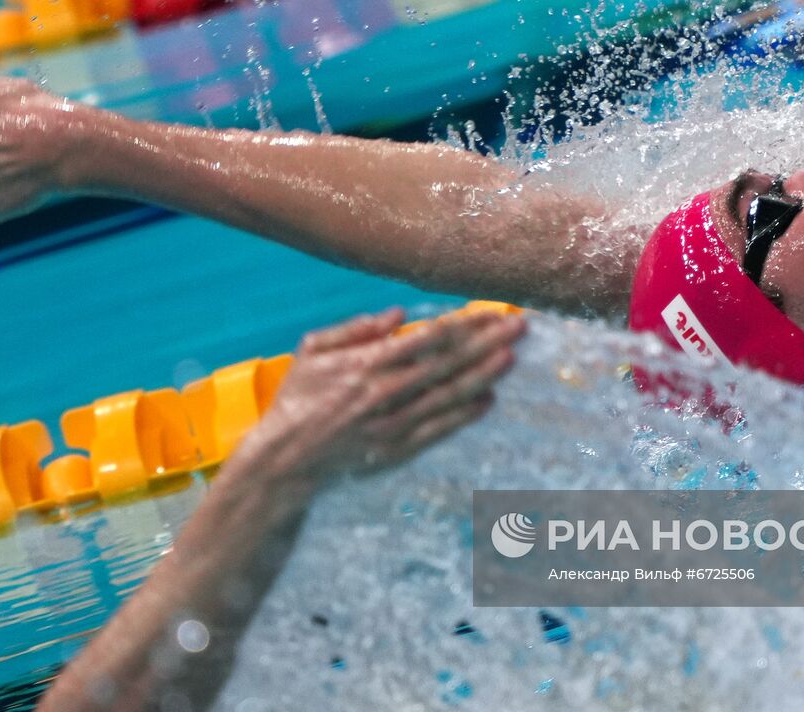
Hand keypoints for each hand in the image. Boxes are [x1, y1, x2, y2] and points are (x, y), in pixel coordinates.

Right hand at [234, 307, 525, 480]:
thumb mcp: (312, 352)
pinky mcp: (397, 451)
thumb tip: (398, 314)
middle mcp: (383, 393)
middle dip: (485, 343)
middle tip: (518, 326)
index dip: (462, 324)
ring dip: (483, 375)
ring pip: (448, 396)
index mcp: (364, 364)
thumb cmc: (298, 399)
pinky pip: (439, 430)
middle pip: (446, 364)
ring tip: (511, 357)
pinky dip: (464, 415)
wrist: (286, 459)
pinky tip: (488, 400)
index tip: (488, 311)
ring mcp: (393, 425)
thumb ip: (354, 329)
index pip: (426, 339)